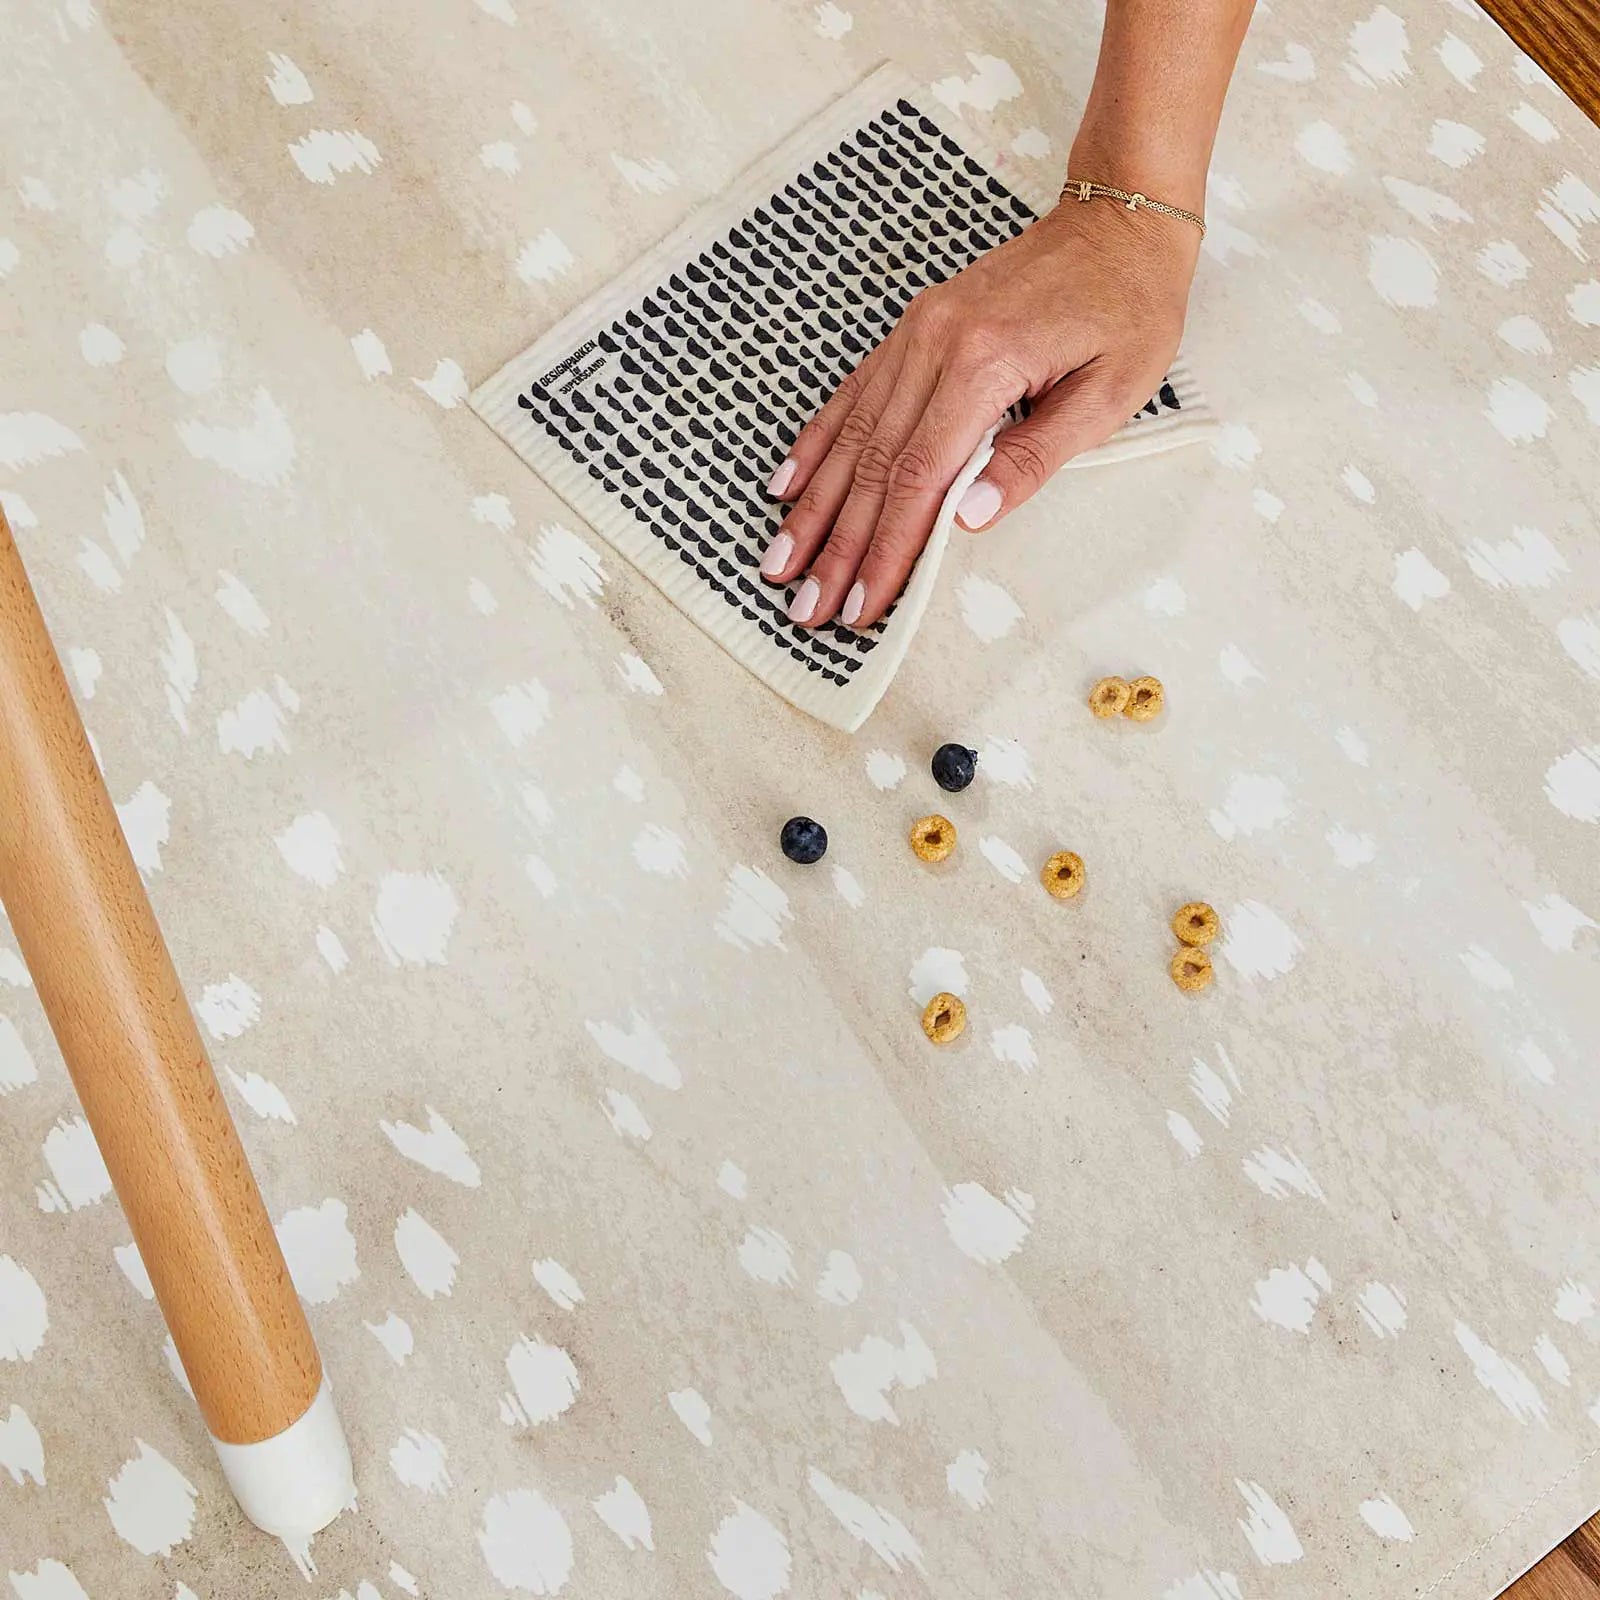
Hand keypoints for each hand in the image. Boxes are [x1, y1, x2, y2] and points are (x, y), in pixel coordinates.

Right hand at [757, 199, 1200, 629]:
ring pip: (852, 435)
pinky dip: (817, 444)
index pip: (920, 479)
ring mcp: (916, 333)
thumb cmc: (1127, 307)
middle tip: (805, 604)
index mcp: (986, 363)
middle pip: (872, 465)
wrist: (1117, 219)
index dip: (887, 549)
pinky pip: (853, 393)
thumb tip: (966, 520)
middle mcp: (935, 344)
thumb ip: (1033, 459)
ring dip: (814, 507)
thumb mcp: (1109, 393)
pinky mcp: (912, 328)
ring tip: (780, 561)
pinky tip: (787, 485)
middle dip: (837, 545)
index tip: (862, 603)